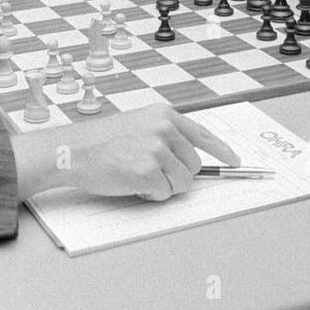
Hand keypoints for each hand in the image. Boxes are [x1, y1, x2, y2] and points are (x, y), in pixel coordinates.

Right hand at [16, 104, 239, 201]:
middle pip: (194, 164)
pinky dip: (151, 194)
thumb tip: (188, 157)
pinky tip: (131, 183)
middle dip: (178, 175)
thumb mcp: (137, 124)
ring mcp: (158, 150)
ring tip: (137, 175)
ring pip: (183, 182)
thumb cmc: (101, 142)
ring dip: (164, 186)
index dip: (222, 151)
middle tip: (150, 172)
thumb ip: (164, 134)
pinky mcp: (150, 171)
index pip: (203, 134)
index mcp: (164, 115)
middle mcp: (164, 128)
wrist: (74, 151)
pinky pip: (165, 193)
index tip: (235, 161)